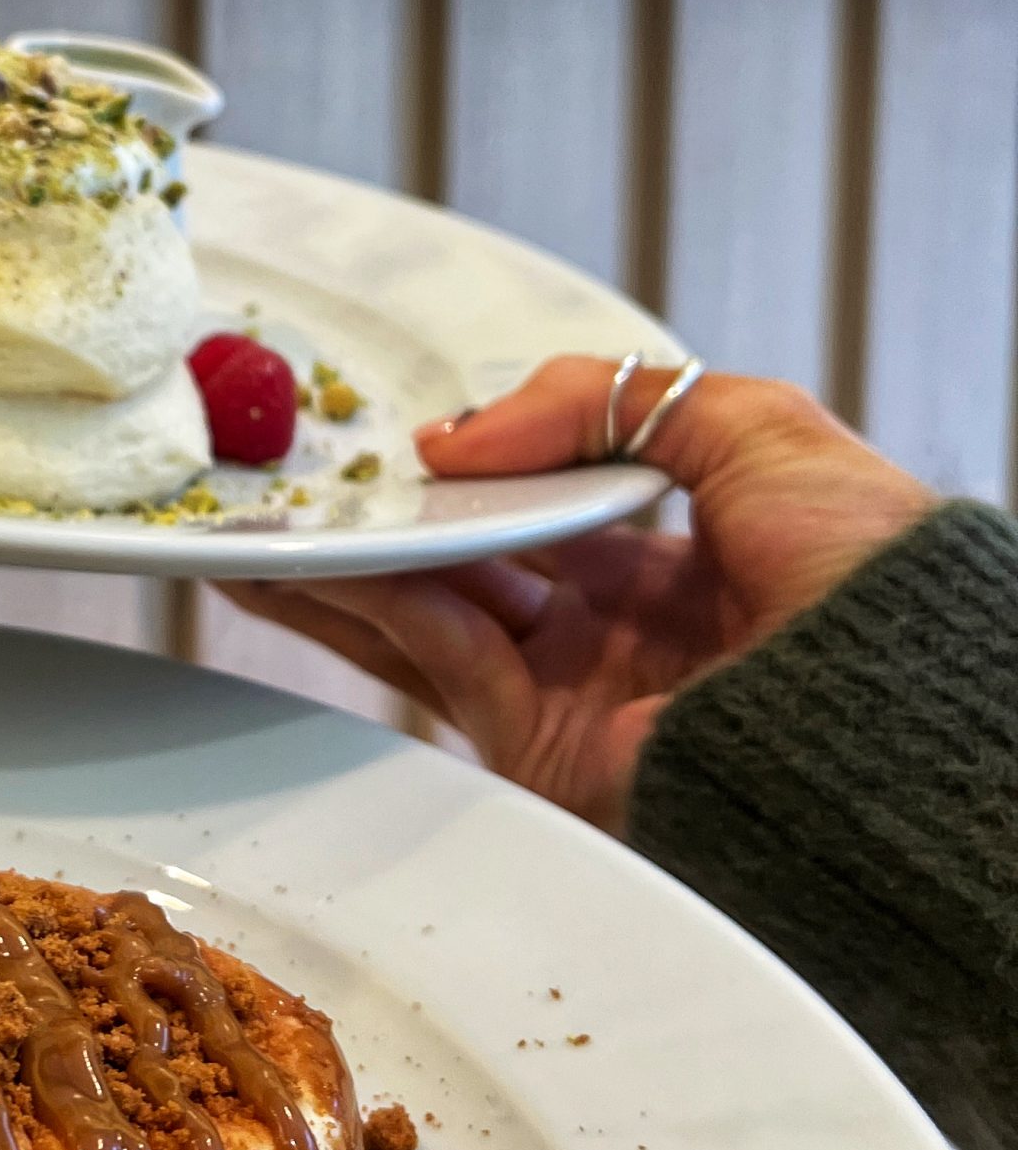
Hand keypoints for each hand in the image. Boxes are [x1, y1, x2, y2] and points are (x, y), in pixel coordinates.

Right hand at [219, 358, 935, 833]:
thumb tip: (465, 433)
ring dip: (336, 570)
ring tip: (251, 527)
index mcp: (684, 567)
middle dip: (378, 527)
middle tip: (292, 486)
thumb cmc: (867, 578)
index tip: (408, 441)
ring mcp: (574, 694)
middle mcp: (620, 635)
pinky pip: (436, 656)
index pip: (551, 514)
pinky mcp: (541, 747)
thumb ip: (613, 402)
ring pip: (428, 616)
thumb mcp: (758, 428)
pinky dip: (370, 602)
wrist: (898, 713)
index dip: (476, 472)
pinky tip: (314, 560)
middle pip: (469, 569)